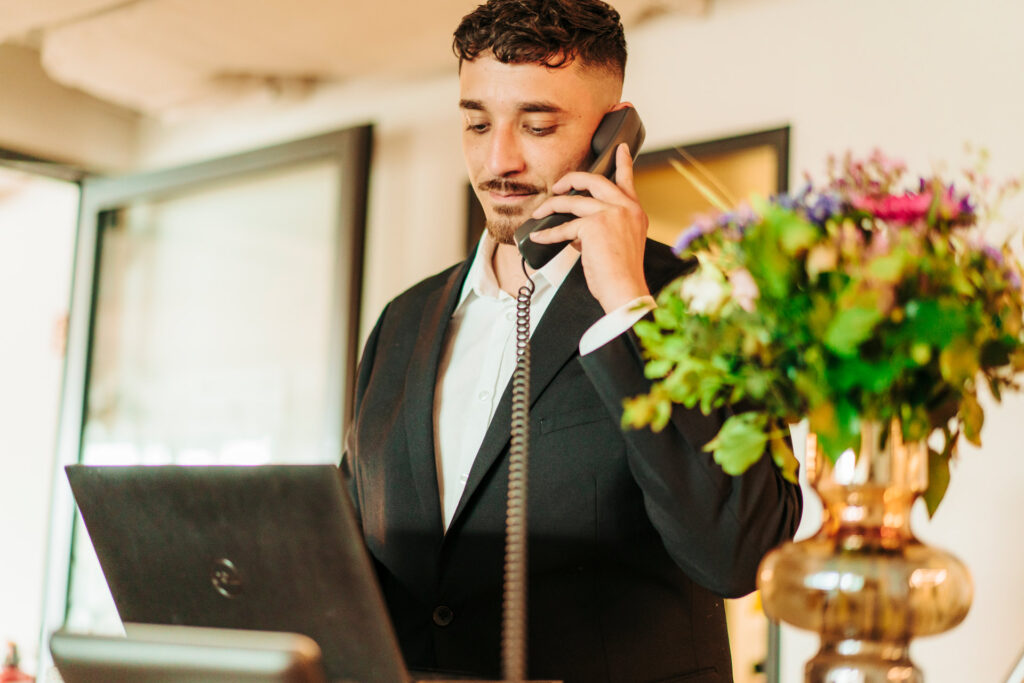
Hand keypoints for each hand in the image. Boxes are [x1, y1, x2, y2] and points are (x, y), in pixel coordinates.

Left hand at [528, 143, 649, 311]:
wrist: (625, 290)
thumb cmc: (621, 275)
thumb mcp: (620, 244)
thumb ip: (604, 229)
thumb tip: (578, 230)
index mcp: (635, 212)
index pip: (627, 181)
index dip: (622, 162)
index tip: (618, 148)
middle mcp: (626, 209)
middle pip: (594, 180)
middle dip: (571, 179)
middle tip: (558, 185)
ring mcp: (611, 214)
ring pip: (572, 201)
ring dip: (551, 207)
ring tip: (540, 213)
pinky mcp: (594, 226)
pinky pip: (564, 226)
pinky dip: (548, 234)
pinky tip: (539, 237)